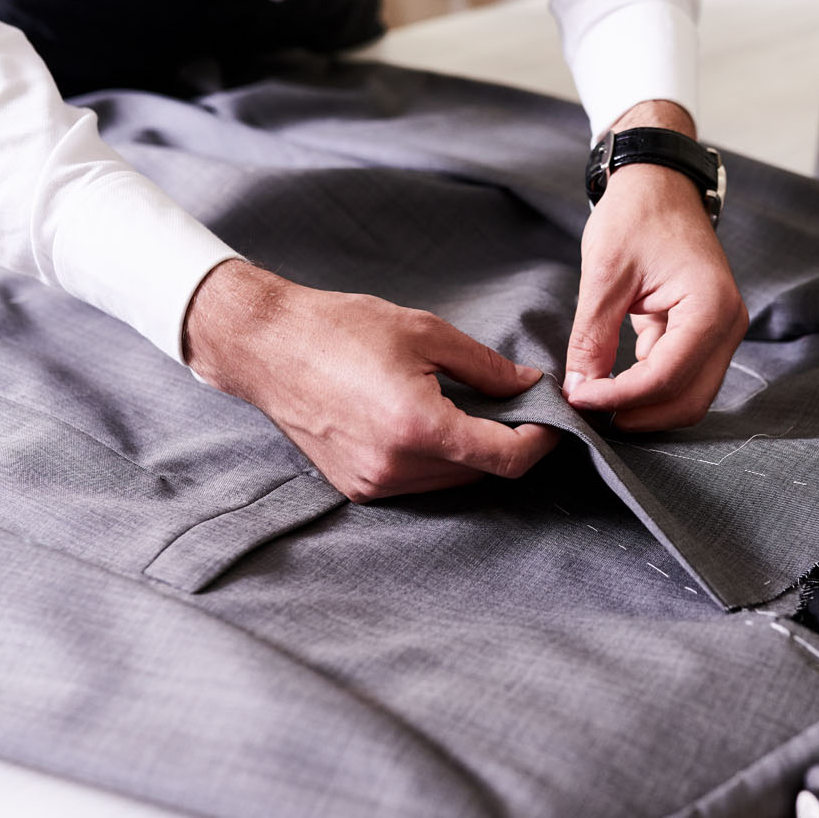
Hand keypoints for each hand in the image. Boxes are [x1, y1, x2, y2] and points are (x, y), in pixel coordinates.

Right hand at [183, 260, 558, 501]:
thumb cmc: (341, 329)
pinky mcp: (358, 488)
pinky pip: (419, 482)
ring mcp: (374, 483)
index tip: (553, 418)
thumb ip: (486, 367)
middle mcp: (396, 466)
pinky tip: (431, 423)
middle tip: (517, 404)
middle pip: (483, 472)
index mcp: (418, 427)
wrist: (266, 347)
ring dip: (473, 453)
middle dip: (508, 442)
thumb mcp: (426, 333)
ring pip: (453, 481)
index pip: (506, 458)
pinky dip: (438, 459)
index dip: (541, 441)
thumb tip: (530, 386)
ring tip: (471, 409)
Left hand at [563, 101, 747, 430]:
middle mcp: (728, 324)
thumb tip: (579, 389)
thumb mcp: (604, 275)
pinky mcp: (707, 333)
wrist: (658, 182)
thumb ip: (591, 338)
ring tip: (598, 397)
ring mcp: (722, 331)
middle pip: (687, 400)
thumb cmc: (636, 215)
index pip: (665, 378)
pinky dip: (649, 387)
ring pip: (689, 396)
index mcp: (710, 307)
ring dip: (646, 407)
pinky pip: (684, 378)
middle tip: (588, 410)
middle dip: (637, 414)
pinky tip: (613, 378)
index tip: (577, 397)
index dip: (618, 397)